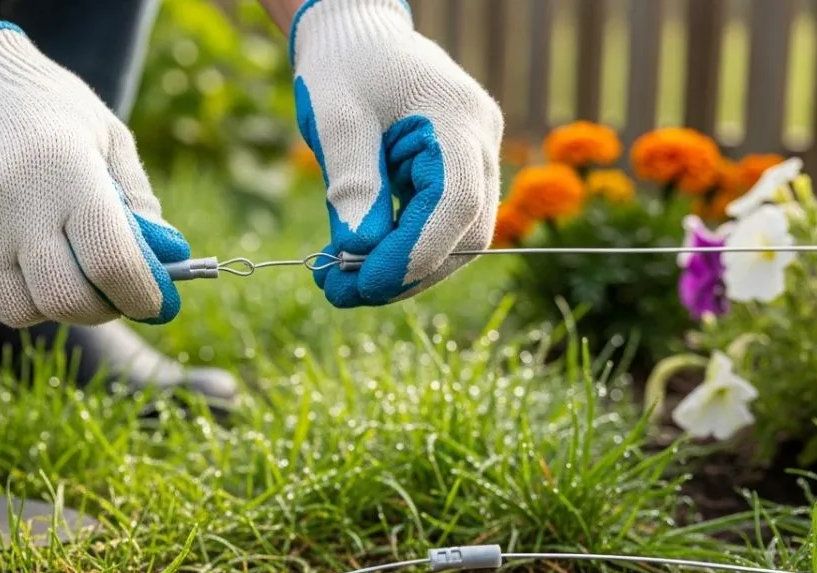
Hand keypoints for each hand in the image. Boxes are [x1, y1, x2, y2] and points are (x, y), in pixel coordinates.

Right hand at [0, 22, 189, 326]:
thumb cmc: (49, 114)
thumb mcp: (108, 137)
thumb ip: (138, 201)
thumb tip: (166, 264)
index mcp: (66, 172)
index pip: (111, 263)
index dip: (140, 295)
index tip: (152, 302)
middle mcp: (11, 203)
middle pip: (64, 300)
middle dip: (98, 309)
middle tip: (107, 295)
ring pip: (18, 311)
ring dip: (47, 304)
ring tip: (54, 268)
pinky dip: (2, 293)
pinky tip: (8, 254)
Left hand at [290, 0, 503, 307]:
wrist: (355, 33)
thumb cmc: (344, 65)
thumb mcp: (336, 121)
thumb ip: (352, 185)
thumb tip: (357, 256)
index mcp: (456, 119)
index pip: (454, 206)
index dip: (413, 256)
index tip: (361, 286)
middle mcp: (480, 141)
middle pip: (464, 233)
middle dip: (406, 273)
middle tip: (341, 294)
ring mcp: (475, 157)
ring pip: (457, 238)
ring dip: (403, 269)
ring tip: (339, 281)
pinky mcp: (458, 171)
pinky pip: (441, 224)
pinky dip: (402, 248)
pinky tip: (356, 255)